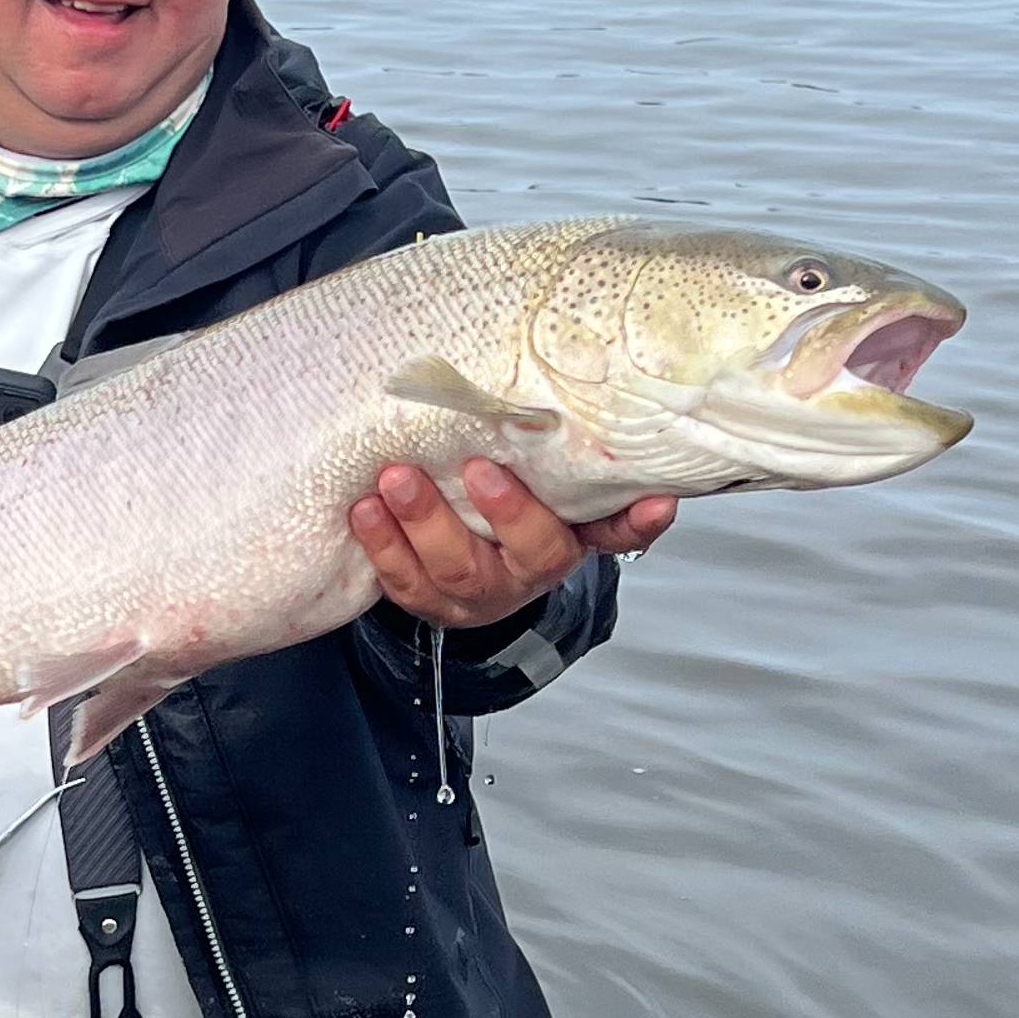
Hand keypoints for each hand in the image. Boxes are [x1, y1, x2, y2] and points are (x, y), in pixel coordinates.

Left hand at [349, 459, 676, 630]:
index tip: (655, 502)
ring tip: (395, 480)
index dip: (637, 522)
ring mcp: (478, 592)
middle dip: (505, 512)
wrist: (459, 564)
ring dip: (424, 523)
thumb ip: (571, 459)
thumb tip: (606, 416)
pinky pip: (405, 584)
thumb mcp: (542, 486)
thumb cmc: (504, 507)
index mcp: (571, 537)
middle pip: (531, 552)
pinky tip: (364, 511)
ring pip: (457, 570)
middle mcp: (530, 570)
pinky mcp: (429, 601)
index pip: (615, 531)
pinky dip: (382, 547)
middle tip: (478, 467)